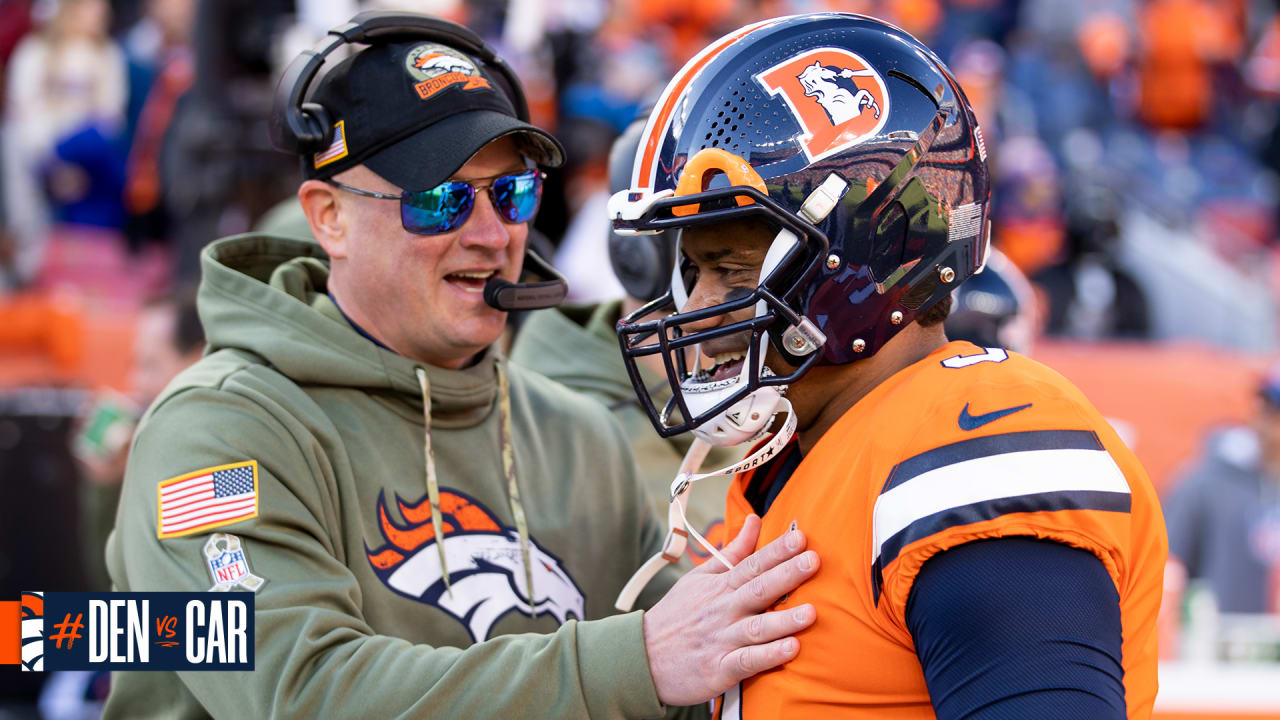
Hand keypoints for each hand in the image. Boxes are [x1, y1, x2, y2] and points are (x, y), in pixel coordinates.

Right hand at [642, 514, 817, 705]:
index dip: (777, 550)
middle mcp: (723, 610)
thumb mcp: (699, 578)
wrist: (642, 657)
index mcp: (720, 587)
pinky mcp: (719, 669)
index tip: (800, 537)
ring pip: (757, 628)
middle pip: (757, 589)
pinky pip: (747, 661)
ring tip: (811, 612)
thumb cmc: (676, 615)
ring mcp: (721, 639)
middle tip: (813, 560)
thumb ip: (733, 552)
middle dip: (786, 574)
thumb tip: (754, 520)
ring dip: (784, 620)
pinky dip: (768, 656)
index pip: (752, 564)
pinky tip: (790, 649)